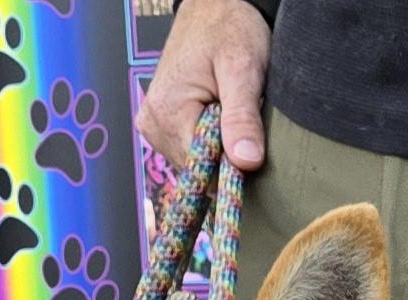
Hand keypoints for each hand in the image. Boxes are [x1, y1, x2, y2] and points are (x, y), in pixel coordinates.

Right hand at [137, 0, 268, 171]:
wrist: (216, 7)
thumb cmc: (229, 28)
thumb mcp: (241, 69)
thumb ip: (242, 116)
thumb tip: (245, 162)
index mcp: (165, 115)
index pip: (204, 175)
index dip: (234, 170)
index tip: (253, 148)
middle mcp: (154, 126)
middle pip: (202, 175)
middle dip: (229, 158)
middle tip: (244, 122)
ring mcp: (158, 128)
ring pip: (201, 167)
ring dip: (224, 150)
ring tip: (233, 114)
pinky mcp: (166, 126)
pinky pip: (197, 153)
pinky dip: (216, 144)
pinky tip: (224, 120)